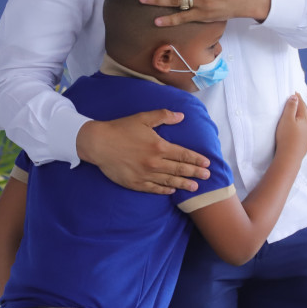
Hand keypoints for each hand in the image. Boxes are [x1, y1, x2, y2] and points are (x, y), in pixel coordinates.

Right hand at [76, 109, 211, 194]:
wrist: (98, 143)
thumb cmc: (121, 129)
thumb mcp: (143, 118)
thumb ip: (163, 116)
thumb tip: (181, 116)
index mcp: (158, 146)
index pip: (183, 155)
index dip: (196, 159)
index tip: (207, 163)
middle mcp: (154, 162)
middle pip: (179, 170)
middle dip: (195, 173)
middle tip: (208, 177)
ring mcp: (145, 175)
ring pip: (169, 181)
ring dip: (183, 184)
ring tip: (195, 188)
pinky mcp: (135, 183)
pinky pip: (153, 188)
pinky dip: (164, 190)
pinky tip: (171, 191)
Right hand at [275, 93, 306, 162]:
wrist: (289, 157)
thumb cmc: (286, 137)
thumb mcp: (287, 119)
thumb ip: (291, 107)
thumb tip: (295, 97)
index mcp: (304, 119)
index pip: (302, 105)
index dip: (298, 98)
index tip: (294, 92)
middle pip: (305, 113)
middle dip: (301, 106)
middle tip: (297, 100)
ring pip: (306, 122)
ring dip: (303, 116)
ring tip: (299, 112)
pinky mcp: (305, 144)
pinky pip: (305, 130)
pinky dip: (302, 125)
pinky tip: (300, 128)